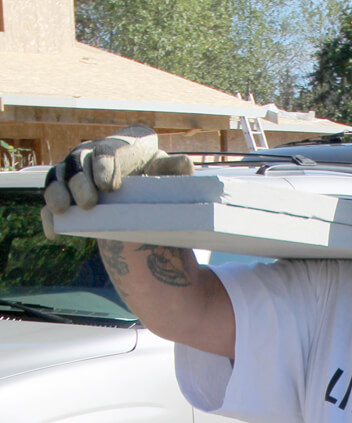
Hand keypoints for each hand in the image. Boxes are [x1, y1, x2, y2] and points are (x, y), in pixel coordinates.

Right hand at [41, 125, 193, 237]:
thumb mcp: (168, 172)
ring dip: (58, 192)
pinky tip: (54, 232)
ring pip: (60, 175)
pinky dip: (49, 215)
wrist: (142, 190)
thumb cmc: (156, 176)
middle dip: (81, 181)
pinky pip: (51, 199)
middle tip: (89, 204)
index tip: (109, 186)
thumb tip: (186, 164)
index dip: (105, 165)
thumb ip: (175, 169)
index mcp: (121, 145)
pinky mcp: (65, 190)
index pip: (109, 150)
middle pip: (79, 161)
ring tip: (63, 210)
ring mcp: (76, 170)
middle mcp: (92, 151)